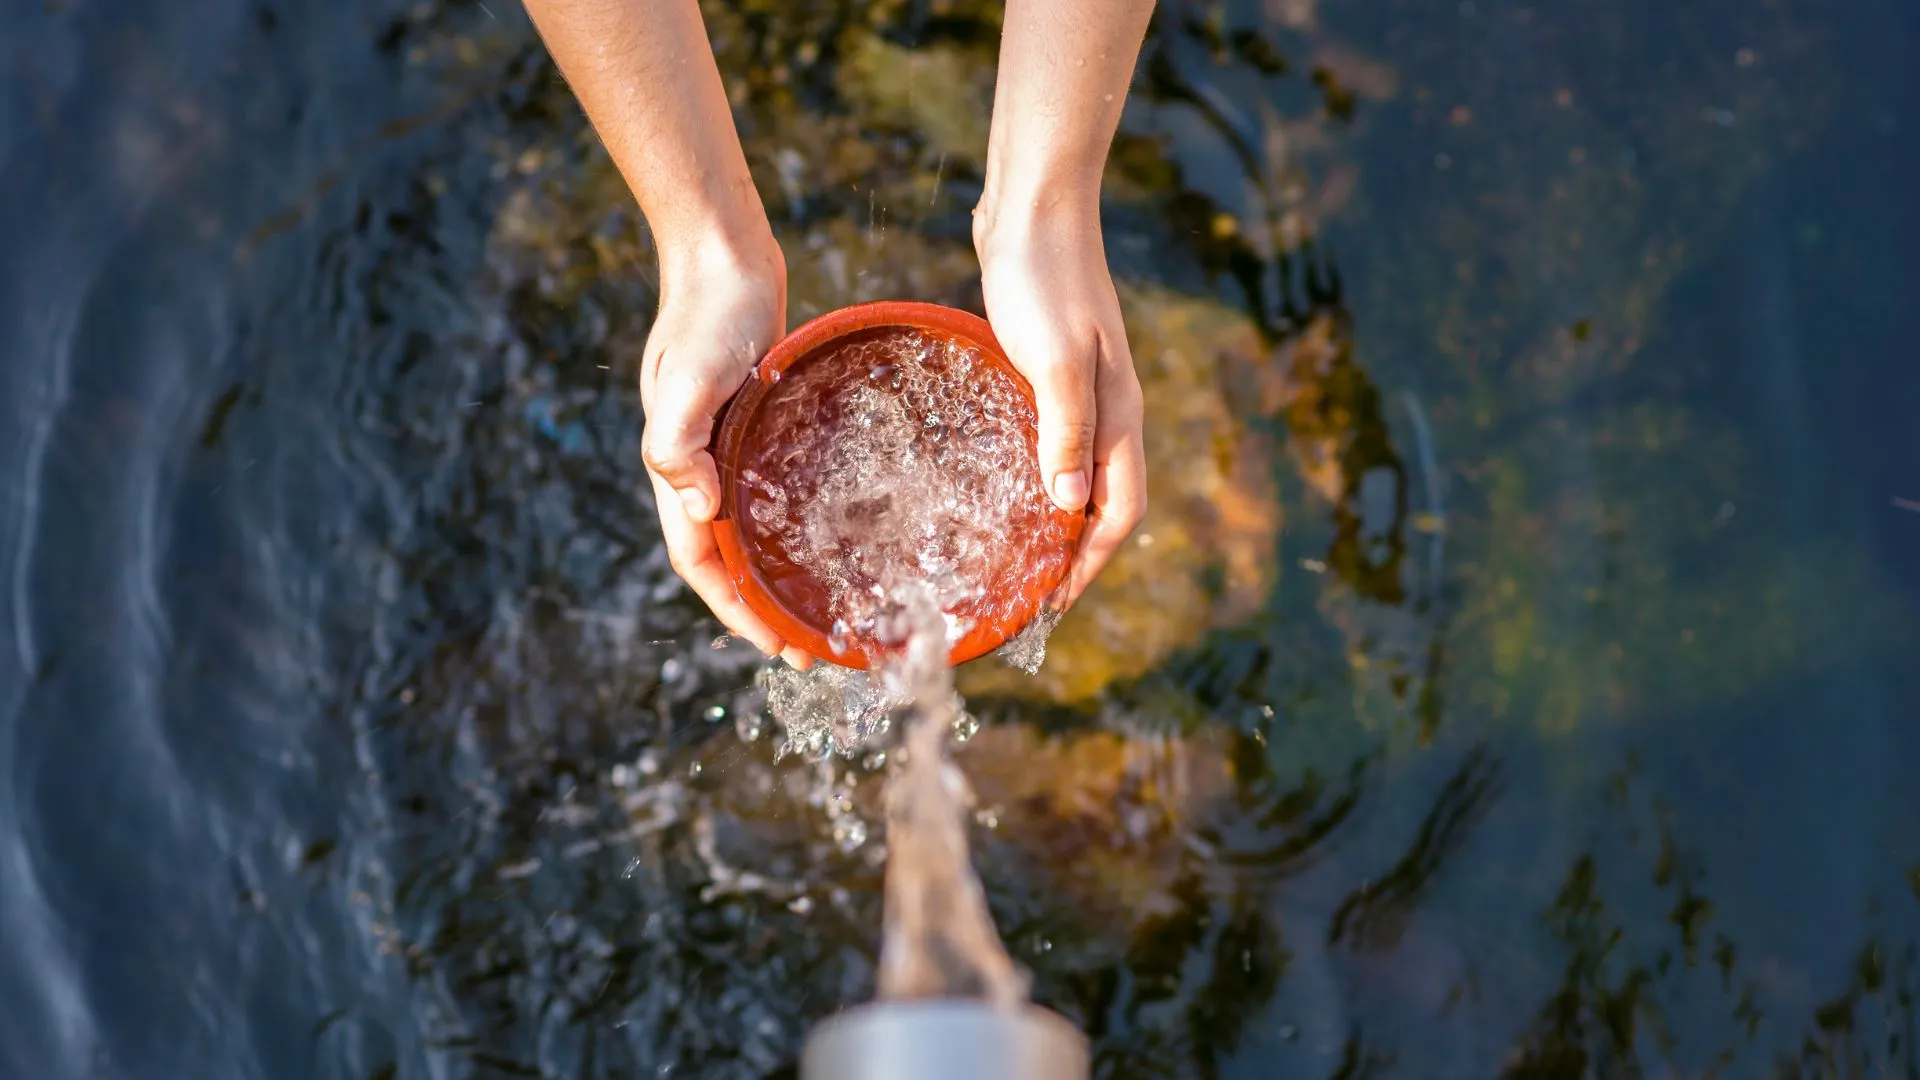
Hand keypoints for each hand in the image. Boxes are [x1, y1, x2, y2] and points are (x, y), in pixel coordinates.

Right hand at [639, 241, 811, 666]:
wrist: (723, 258)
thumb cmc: (708, 315)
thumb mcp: (688, 377)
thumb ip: (678, 442)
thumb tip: (698, 510)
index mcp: (679, 468)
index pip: (702, 562)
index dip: (735, 609)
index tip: (776, 646)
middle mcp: (701, 468)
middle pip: (728, 559)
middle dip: (762, 610)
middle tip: (814, 649)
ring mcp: (728, 448)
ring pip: (751, 530)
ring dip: (779, 574)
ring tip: (823, 608)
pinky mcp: (757, 427)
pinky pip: (773, 492)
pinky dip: (793, 525)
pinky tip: (832, 535)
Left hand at [976, 208, 1147, 608]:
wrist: (1034, 207)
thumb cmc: (1043, 278)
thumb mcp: (1053, 359)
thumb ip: (1064, 431)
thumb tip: (1068, 508)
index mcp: (1117, 415)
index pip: (1119, 513)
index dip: (1089, 564)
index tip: (1053, 605)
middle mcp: (1108, 412)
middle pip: (1102, 504)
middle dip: (1074, 557)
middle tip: (1027, 596)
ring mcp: (1081, 392)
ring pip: (1076, 476)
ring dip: (1053, 521)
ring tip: (1012, 558)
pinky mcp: (1050, 372)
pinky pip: (1050, 443)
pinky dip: (1033, 478)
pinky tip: (996, 486)